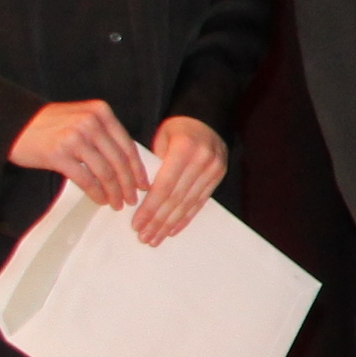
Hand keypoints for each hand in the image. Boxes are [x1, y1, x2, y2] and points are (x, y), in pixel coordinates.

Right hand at [10, 98, 143, 209]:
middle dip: (128, 184)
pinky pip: (86, 179)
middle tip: (132, 199)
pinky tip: (100, 200)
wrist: (13, 125)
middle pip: (119, 160)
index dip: (137, 168)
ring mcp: (75, 137)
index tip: (143, 184)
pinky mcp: (60, 154)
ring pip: (105, 172)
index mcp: (100, 112)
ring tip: (117, 204)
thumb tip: (128, 164)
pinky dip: (96, 192)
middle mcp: (90, 122)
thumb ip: (103, 134)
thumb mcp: (81, 118)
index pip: (127, 144)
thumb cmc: (50, 125)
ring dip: (114, 192)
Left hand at [133, 117, 228, 243]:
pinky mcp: (218, 176)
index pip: (164, 186)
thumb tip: (141, 198)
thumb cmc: (176, 129)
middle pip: (176, 198)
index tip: (137, 224)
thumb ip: (153, 166)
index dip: (150, 208)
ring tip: (155, 239)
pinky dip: (185, 218)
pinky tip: (173, 231)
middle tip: (144, 238)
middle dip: (158, 221)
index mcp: (184, 148)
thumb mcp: (159, 139)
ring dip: (170, 225)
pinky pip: (200, 202)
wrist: (205, 117)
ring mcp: (213, 169)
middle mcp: (202, 160)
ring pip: (188, 204)